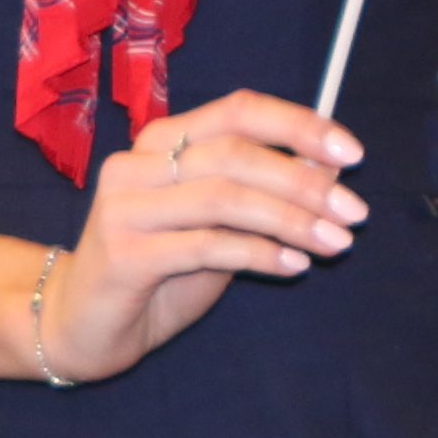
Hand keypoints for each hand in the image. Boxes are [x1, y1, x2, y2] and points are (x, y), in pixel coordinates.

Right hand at [39, 90, 365, 381]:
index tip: (352, 154)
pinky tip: (293, 266)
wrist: (82, 326)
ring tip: (336, 243)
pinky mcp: (123, 254)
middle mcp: (136, 164)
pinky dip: (260, 254)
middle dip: (305, 182)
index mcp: (161, 142)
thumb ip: (260, 197)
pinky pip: (207, 246)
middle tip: (355, 212)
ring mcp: (124, 207)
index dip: (298, 125)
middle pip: (235, 153)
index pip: (238, 111)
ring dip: (291, 220)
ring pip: (225, 197)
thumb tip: (330, 173)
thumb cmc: (158, 272)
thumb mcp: (218, 227)